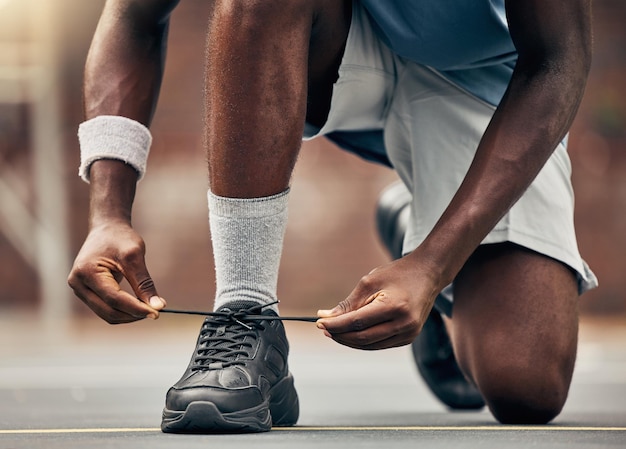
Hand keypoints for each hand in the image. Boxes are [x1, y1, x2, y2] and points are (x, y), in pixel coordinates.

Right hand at [68, 221, 165, 323]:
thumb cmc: (120, 238)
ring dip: (129, 316)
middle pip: (109, 311)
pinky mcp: (87, 293)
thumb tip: (158, 306)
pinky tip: (139, 306)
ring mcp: (80, 290)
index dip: (136, 308)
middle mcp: (78, 284)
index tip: (157, 313)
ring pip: (107, 314)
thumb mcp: (134, 256)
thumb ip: (144, 282)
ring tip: (149, 308)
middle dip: (133, 314)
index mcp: (87, 272)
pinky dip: (123, 311)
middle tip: (156, 312)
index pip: (114, 299)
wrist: (107, 228)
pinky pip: (106, 309)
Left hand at [316, 254, 439, 349]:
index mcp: (394, 307)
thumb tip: (326, 317)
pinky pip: (380, 344)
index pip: (357, 322)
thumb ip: (348, 303)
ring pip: (370, 345)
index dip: (336, 325)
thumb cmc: (397, 274)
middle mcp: (404, 324)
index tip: (319, 322)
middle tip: (324, 328)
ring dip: (349, 340)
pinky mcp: (409, 338)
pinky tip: (350, 333)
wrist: (428, 274)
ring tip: (334, 331)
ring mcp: (409, 333)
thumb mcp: (369, 282)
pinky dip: (363, 341)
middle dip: (340, 335)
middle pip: (362, 338)